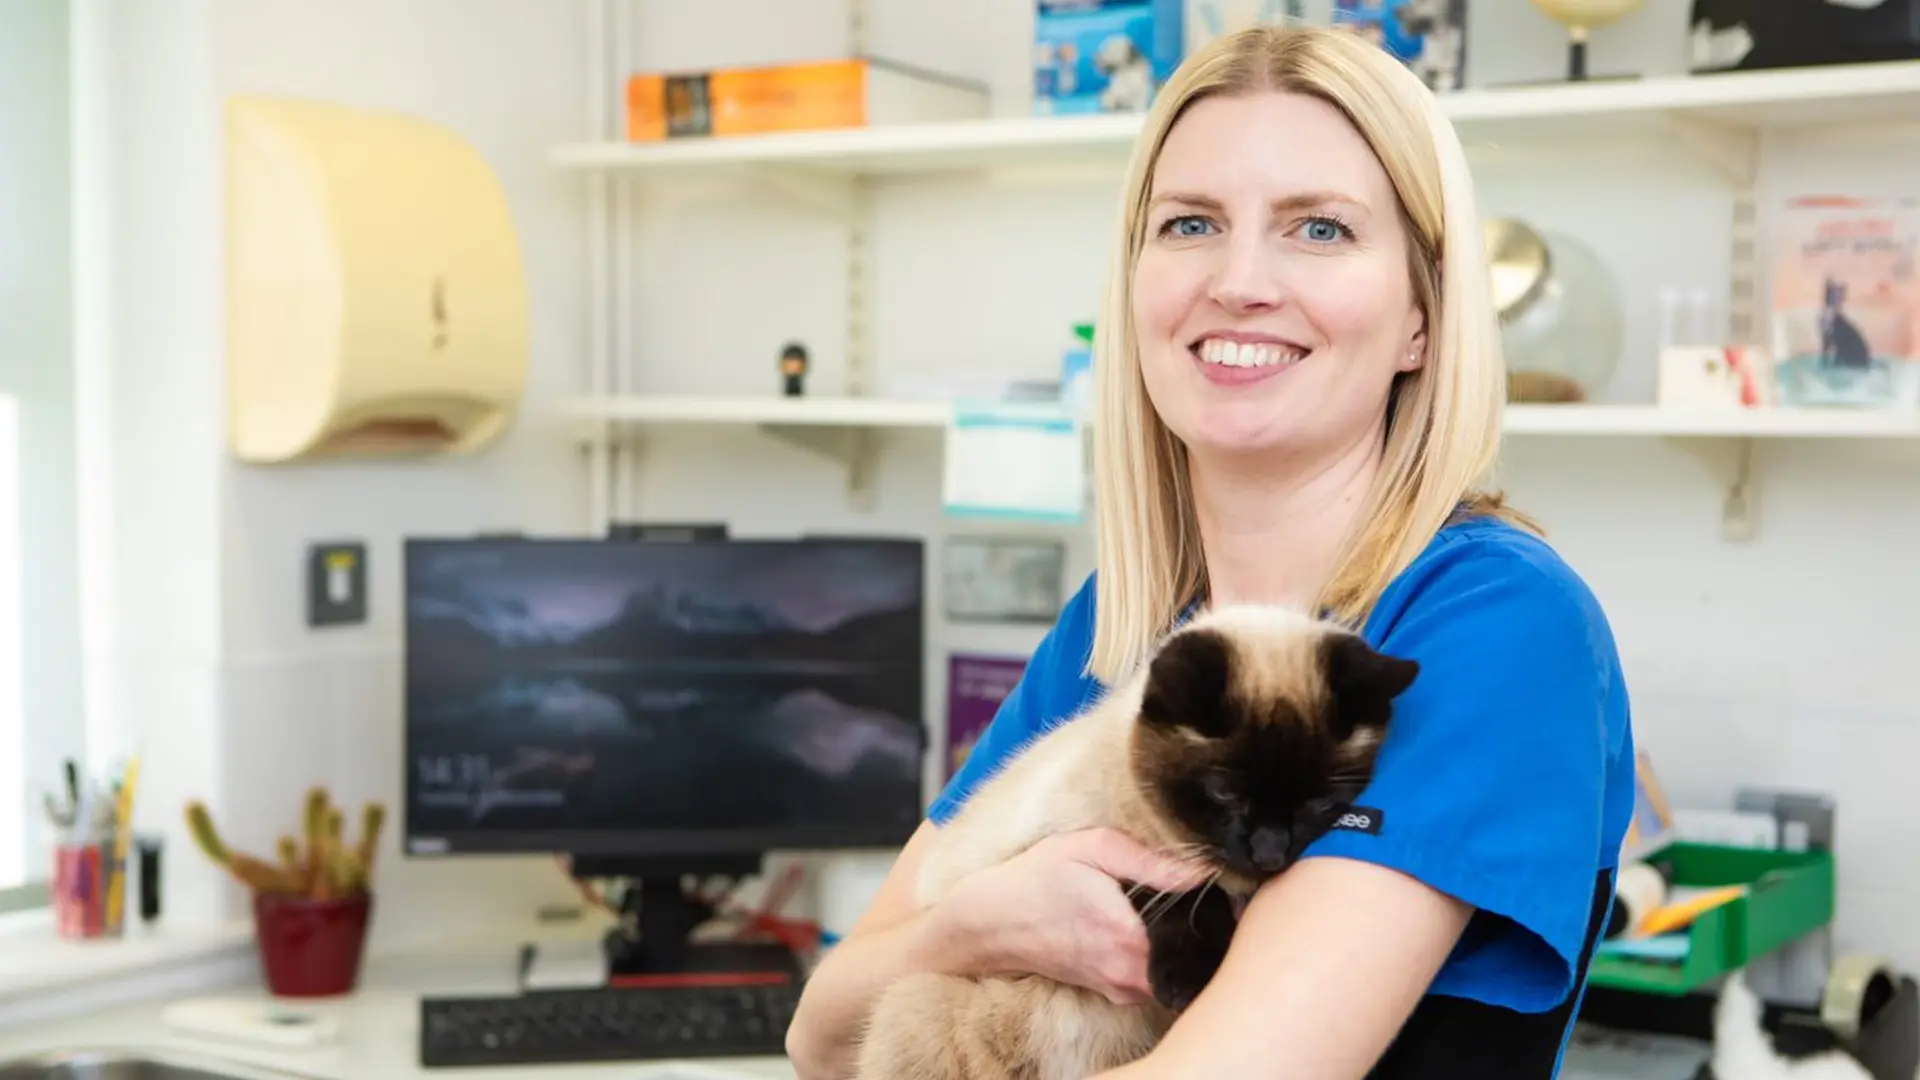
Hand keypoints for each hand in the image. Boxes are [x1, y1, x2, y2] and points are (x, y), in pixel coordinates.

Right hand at [932, 828, 1207, 1005]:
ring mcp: (1121, 987)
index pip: (1202, 933)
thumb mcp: (1092, 850)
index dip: (1221, 910)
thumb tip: (1204, 870)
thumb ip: (1152, 862)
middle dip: (1208, 929)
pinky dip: (1162, 958)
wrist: (990, 922)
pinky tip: (1149, 929)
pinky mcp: (1113, 993)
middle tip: (1211, 897)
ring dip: (1185, 945)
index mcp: (1129, 936)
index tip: (1226, 888)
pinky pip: (1156, 980)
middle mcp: (1129, 971)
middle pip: (1196, 957)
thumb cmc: (1037, 879)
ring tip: (1178, 911)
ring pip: (1178, 972)